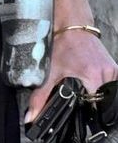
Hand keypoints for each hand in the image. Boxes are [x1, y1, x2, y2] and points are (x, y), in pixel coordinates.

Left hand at [25, 0, 117, 123]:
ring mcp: (113, 70)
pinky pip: (112, 84)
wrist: (72, 26)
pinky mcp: (114, 67)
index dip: (85, 112)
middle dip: (91, 105)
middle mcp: (107, 73)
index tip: (78, 115)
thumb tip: (32, 116)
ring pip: (109, 93)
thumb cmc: (62, 45)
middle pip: (103, 101)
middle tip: (79, 103)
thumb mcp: (50, 73)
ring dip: (98, 96)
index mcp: (93, 76)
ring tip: (85, 94)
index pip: (95, 105)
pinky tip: (93, 87)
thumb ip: (40, 97)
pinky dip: (103, 88)